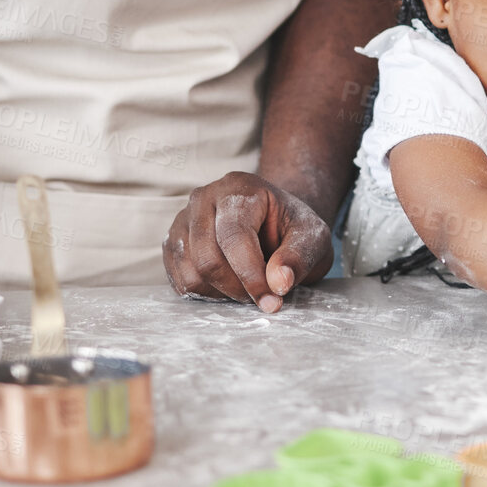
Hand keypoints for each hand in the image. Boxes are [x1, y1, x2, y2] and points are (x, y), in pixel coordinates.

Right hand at [163, 173, 333, 311]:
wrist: (275, 223)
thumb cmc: (292, 228)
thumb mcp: (313, 237)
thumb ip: (299, 257)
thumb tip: (278, 283)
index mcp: (239, 187)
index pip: (234, 235)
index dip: (251, 274)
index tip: (272, 300)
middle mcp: (204, 198)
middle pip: (207, 257)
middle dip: (238, 288)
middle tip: (263, 297)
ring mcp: (183, 220)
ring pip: (191, 272)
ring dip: (222, 293)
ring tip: (248, 287)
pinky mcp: (172, 243)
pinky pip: (180, 280)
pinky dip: (206, 293)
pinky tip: (229, 286)